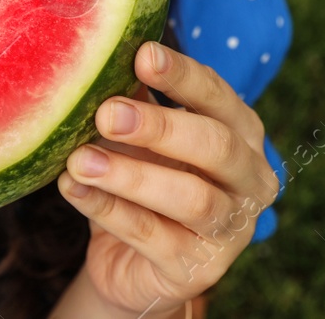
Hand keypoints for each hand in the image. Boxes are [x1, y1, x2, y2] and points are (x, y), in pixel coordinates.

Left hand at [56, 41, 281, 314]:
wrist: (132, 260)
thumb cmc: (146, 178)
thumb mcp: (144, 137)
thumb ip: (136, 101)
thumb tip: (103, 56)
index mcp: (242, 134)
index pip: (218, 97)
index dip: (182, 76)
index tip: (142, 55)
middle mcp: (250, 181)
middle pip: (216, 147)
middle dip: (159, 127)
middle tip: (106, 113)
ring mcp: (230, 230)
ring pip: (191, 198)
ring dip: (130, 175)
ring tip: (79, 160)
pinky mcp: (198, 270)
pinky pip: (153, 236)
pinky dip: (109, 210)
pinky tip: (73, 188)